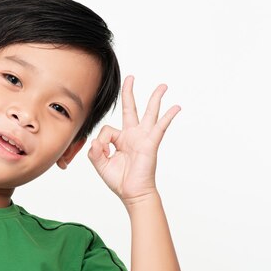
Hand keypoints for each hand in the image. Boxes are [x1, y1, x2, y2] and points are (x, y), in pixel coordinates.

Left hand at [88, 75, 180, 206]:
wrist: (132, 193)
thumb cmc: (119, 180)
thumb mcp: (100, 164)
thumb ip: (95, 151)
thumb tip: (96, 141)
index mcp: (120, 139)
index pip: (107, 129)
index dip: (102, 140)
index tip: (103, 152)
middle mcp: (132, 135)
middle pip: (131, 108)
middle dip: (130, 92)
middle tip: (131, 77)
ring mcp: (143, 138)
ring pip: (150, 113)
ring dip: (155, 98)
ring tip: (162, 86)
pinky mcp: (151, 144)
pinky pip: (160, 127)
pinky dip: (168, 117)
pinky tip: (176, 107)